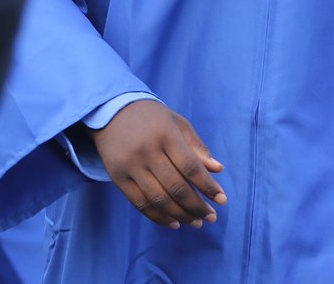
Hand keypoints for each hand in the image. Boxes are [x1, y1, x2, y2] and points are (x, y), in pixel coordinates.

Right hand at [89, 99, 226, 229]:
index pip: (191, 167)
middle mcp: (147, 151)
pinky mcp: (118, 177)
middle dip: (197, 206)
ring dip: (181, 216)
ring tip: (196, 222)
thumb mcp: (177, 122)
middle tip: (212, 216)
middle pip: (176, 187)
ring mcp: (130, 165)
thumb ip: (197, 146)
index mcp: (166, 134)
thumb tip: (218, 170)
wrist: (110, 110)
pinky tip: (174, 223)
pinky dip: (158, 217)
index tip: (222, 200)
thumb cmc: (151, 117)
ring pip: (159, 200)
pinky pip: (140, 203)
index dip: (208, 186)